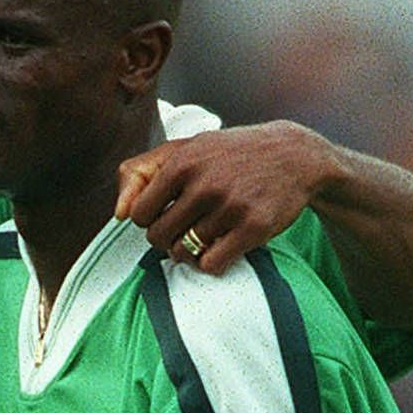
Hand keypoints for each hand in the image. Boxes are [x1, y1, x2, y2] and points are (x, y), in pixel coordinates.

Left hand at [116, 121, 336, 274]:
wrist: (294, 156)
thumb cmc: (230, 154)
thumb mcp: (186, 148)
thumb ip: (142, 172)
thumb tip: (118, 214)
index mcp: (183, 161)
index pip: (139, 215)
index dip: (151, 219)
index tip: (169, 212)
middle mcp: (205, 183)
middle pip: (158, 238)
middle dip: (167, 238)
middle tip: (186, 228)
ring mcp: (230, 206)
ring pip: (183, 253)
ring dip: (189, 251)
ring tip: (205, 236)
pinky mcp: (253, 228)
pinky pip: (211, 265)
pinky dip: (211, 262)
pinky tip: (222, 246)